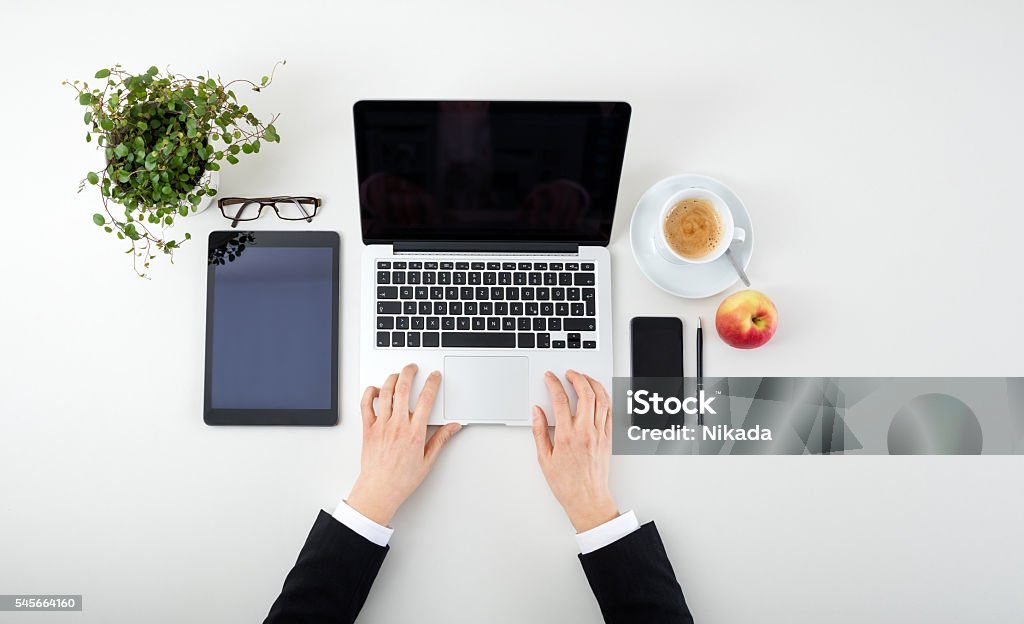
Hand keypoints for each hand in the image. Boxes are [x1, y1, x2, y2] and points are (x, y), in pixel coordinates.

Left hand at [347, 364, 461, 525]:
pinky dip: (370, 393)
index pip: (426, 400)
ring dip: (392, 378)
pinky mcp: (368, 429)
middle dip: (410, 372)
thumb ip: (441, 439)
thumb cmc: (401, 479)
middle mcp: (397, 426)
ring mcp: (381, 426)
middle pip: (404, 389)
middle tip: (413, 367)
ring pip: (386, 393)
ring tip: (398, 374)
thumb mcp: (428, 461)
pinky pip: (366, 404)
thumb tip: (454, 427)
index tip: (434, 376)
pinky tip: (377, 390)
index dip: (432, 383)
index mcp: (414, 433)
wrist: (379, 491)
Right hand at [531, 370, 618, 532]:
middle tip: (569, 373)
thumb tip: (536, 412)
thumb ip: (539, 432)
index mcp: (567, 436)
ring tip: (584, 378)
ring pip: (601, 400)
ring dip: (593, 384)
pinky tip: (598, 394)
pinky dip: (604, 398)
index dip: (554, 384)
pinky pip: (609, 412)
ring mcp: (599, 434)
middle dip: (577, 378)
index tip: (550, 377)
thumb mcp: (544, 459)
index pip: (560, 400)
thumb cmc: (567, 484)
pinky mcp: (608, 438)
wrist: (588, 500)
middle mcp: (585, 432)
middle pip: (585, 394)